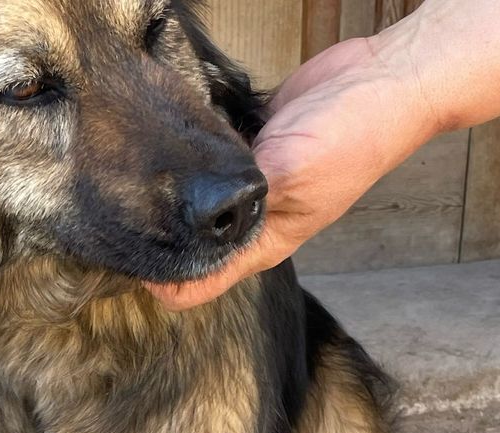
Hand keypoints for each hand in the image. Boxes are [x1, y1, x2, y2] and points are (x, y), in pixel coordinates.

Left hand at [146, 38, 434, 309]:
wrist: (384, 81)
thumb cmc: (352, 138)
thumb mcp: (290, 176)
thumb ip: (239, 203)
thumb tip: (186, 219)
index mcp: (263, 244)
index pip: (200, 285)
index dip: (162, 283)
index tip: (128, 261)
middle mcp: (251, 220)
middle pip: (190, 243)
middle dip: (154, 237)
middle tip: (115, 216)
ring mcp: (249, 184)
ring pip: (196, 201)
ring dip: (169, 195)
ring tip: (128, 182)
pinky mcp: (248, 147)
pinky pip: (207, 158)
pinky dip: (189, 155)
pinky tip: (163, 143)